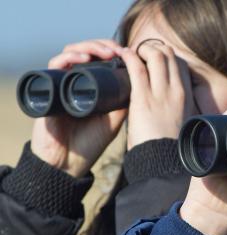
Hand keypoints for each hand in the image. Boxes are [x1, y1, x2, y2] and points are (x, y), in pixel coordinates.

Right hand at [31, 40, 126, 177]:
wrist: (68, 163)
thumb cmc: (91, 143)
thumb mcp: (115, 119)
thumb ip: (125, 102)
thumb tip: (143, 81)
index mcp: (93, 86)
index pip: (100, 58)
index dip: (113, 51)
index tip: (129, 52)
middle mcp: (77, 81)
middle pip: (87, 51)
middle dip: (102, 45)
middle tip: (116, 50)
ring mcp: (63, 84)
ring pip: (72, 53)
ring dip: (88, 47)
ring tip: (103, 52)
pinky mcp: (50, 89)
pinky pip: (54, 66)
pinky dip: (67, 58)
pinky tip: (81, 58)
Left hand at [119, 42, 195, 149]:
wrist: (163, 163)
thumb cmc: (169, 147)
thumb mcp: (181, 124)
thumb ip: (176, 110)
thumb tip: (167, 105)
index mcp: (187, 96)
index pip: (180, 64)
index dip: (165, 56)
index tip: (152, 59)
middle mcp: (178, 90)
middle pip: (169, 54)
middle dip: (153, 48)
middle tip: (139, 55)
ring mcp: (161, 93)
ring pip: (156, 54)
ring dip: (142, 49)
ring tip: (131, 54)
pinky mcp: (144, 98)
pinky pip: (137, 67)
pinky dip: (129, 57)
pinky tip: (122, 56)